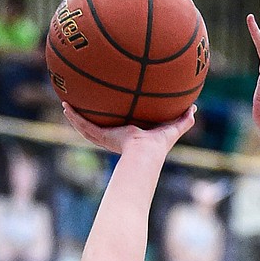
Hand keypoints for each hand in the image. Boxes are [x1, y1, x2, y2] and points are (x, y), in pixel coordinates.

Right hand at [61, 102, 196, 160]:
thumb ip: (183, 119)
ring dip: (75, 116)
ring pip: (86, 126)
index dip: (114, 120)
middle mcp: (115, 137)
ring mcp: (105, 137)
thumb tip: (194, 108)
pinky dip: (74, 117)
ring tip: (65, 106)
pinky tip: (65, 106)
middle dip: (90, 118)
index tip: (109, 110)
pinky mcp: (100, 136)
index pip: (119, 126)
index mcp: (130, 135)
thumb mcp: (172, 128)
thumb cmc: (158, 146)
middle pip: (99, 126)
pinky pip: (84, 126)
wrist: (145, 155)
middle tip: (82, 107)